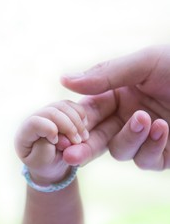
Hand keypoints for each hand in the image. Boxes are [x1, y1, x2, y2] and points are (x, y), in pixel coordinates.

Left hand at [14, 100, 88, 184]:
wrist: (51, 162)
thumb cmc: (45, 163)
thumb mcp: (42, 163)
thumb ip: (45, 151)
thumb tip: (58, 137)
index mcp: (24, 134)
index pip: (34, 123)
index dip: (49, 129)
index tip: (57, 142)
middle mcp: (34, 119)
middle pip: (52, 112)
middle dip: (69, 126)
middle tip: (79, 142)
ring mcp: (47, 112)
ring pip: (63, 106)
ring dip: (77, 121)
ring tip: (83, 138)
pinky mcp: (59, 109)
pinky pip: (71, 104)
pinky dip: (80, 114)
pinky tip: (84, 127)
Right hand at [61, 45, 169, 169]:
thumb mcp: (144, 63)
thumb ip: (105, 75)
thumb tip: (64, 80)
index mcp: (118, 95)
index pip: (89, 112)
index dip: (76, 122)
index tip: (64, 131)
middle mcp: (127, 117)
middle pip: (98, 138)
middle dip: (85, 147)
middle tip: (70, 155)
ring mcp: (144, 138)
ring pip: (120, 151)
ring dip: (128, 138)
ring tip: (144, 118)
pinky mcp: (162, 154)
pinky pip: (146, 160)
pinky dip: (151, 145)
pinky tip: (162, 127)